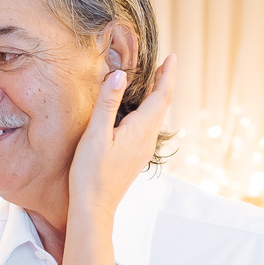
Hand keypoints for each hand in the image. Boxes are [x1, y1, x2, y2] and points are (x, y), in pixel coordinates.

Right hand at [68, 55, 175, 220]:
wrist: (94, 206)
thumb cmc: (91, 173)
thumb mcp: (95, 135)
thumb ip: (107, 104)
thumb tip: (119, 76)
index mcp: (140, 130)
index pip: (161, 96)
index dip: (168, 75)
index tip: (172, 58)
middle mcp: (147, 139)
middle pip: (162, 105)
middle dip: (165, 82)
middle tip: (167, 64)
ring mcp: (143, 149)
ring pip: (157, 116)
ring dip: (158, 96)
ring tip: (156, 81)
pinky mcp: (136, 156)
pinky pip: (149, 126)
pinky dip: (150, 110)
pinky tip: (140, 110)